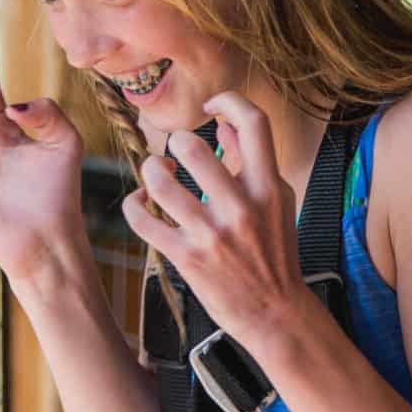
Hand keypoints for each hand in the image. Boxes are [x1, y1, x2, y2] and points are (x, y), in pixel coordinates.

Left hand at [117, 92, 308, 344]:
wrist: (274, 312)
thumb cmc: (274, 253)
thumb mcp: (277, 202)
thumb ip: (252, 162)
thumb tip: (227, 124)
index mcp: (268, 187)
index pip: (254, 122)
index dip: (228, 100)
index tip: (210, 104)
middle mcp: (241, 207)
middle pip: (193, 148)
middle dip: (175, 142)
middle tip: (174, 151)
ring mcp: (212, 234)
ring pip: (161, 182)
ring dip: (151, 171)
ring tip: (156, 174)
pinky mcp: (187, 257)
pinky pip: (144, 220)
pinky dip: (134, 206)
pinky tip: (140, 202)